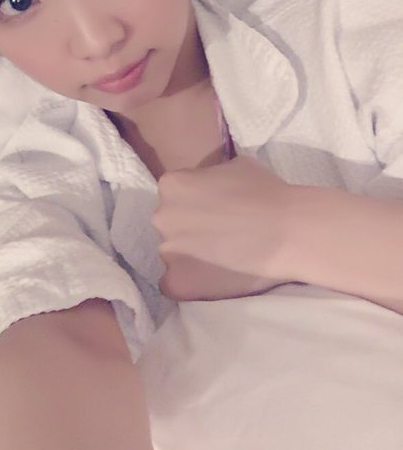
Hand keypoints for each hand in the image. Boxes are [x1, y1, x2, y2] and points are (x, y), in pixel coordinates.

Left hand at [153, 155, 295, 300]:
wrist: (287, 231)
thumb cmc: (265, 192)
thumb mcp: (234, 165)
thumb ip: (211, 175)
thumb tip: (211, 184)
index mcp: (172, 185)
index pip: (176, 193)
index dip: (197, 201)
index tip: (216, 209)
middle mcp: (162, 216)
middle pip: (171, 222)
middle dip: (190, 226)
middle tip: (219, 232)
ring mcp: (166, 251)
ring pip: (173, 252)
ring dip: (191, 254)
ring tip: (221, 258)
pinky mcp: (177, 282)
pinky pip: (173, 284)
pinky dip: (189, 282)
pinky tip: (211, 278)